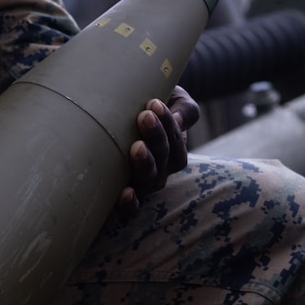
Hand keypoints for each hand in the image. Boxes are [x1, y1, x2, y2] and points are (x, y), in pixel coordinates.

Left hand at [118, 85, 199, 208]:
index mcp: (174, 146)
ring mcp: (145, 182)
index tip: (153, 103)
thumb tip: (178, 121)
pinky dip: (132, 203)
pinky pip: (134, 206)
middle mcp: (163, 168)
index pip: (176, 137)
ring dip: (146, 164)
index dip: (168, 122)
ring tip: (136, 147)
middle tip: (144, 117)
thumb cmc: (147, 106)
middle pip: (166, 160)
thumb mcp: (171, 99)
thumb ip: (183, 108)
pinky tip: (125, 194)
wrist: (121, 113)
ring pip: (151, 180)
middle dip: (157, 138)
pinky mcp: (127, 195)